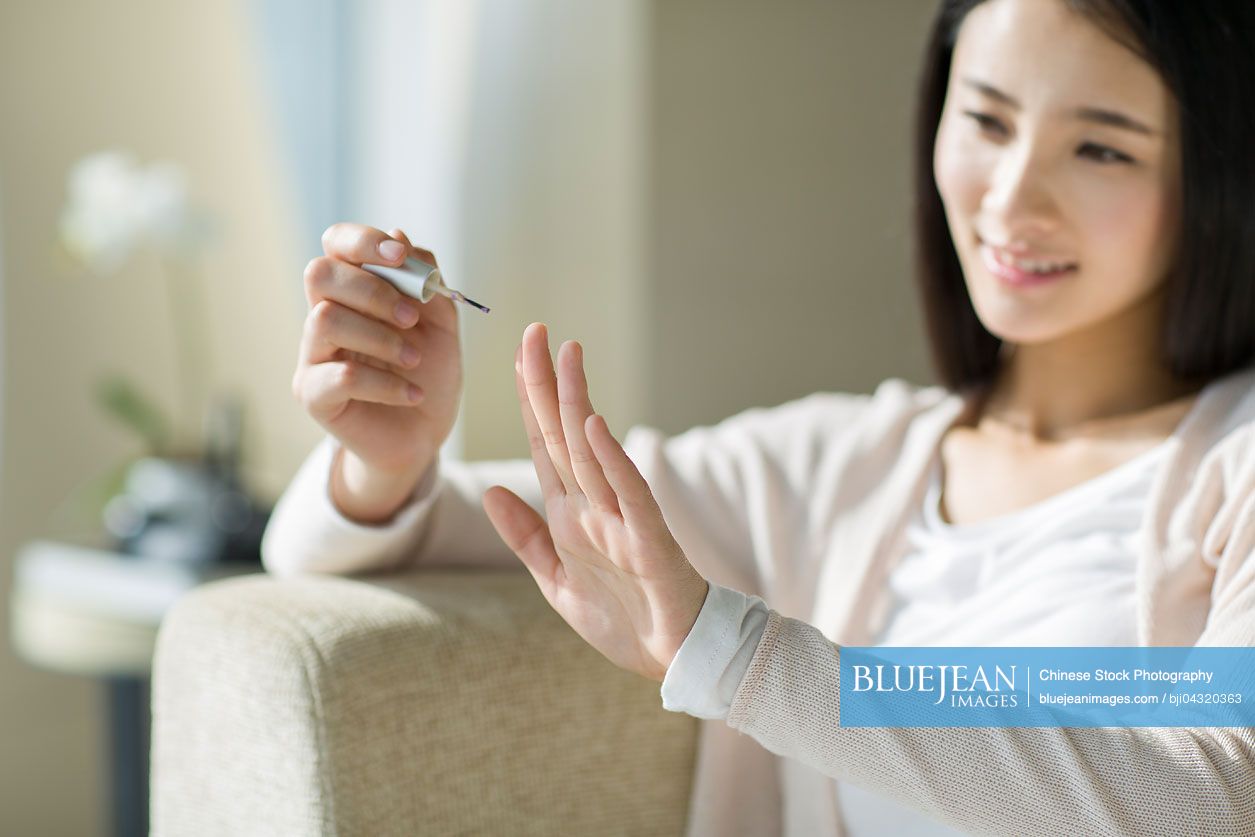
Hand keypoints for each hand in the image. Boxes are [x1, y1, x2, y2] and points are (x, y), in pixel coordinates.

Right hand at [292, 223, 462, 479]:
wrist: (424, 435)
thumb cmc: (428, 375)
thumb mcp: (442, 324)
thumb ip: (426, 282)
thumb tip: (401, 235)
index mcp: (354, 291)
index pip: (336, 244)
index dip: (363, 241)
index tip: (401, 256)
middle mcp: (325, 315)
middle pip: (320, 274)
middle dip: (372, 290)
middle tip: (412, 319)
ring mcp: (314, 355)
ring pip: (324, 320)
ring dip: (381, 337)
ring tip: (414, 361)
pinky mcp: (313, 395)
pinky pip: (340, 376)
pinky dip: (386, 383)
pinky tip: (412, 393)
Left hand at [482, 323, 709, 682]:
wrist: (674, 658)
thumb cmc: (623, 619)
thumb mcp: (556, 581)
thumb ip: (525, 537)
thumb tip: (490, 492)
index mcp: (569, 515)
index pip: (544, 446)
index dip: (530, 402)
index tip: (520, 357)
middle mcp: (593, 507)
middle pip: (564, 435)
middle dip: (548, 384)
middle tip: (536, 331)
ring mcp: (622, 520)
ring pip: (592, 453)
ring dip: (577, 404)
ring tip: (566, 357)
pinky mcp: (649, 541)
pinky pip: (627, 494)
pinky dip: (611, 459)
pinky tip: (595, 425)